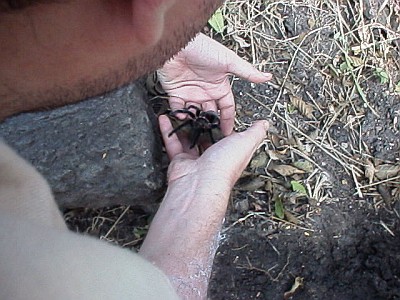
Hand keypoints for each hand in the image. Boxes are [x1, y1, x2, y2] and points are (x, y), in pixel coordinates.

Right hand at [139, 116, 268, 298]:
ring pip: (189, 138)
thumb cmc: (224, 165)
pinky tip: (164, 118)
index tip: (218, 108)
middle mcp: (214, 156)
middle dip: (202, 122)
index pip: (229, 135)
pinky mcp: (180, 161)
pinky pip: (173, 143)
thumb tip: (265, 123)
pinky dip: (167, 130)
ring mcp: (196, 159)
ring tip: (180, 110)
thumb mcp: (245, 143)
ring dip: (184, 124)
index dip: (225, 123)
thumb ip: (255, 132)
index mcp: (230, 152)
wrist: (200, 183)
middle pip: (208, 136)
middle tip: (196, 106)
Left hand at [158, 33, 271, 135]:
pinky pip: (178, 109)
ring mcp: (191, 93)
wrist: (179, 44)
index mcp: (219, 86)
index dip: (228, 119)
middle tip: (211, 135)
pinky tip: (182, 117)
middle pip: (210, 113)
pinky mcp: (176, 93)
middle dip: (211, 124)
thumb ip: (247, 72)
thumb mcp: (228, 61)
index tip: (229, 133)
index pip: (226, 107)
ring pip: (195, 114)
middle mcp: (206, 92)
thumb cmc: (204, 49)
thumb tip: (267, 77)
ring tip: (197, 129)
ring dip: (196, 121)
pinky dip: (179, 114)